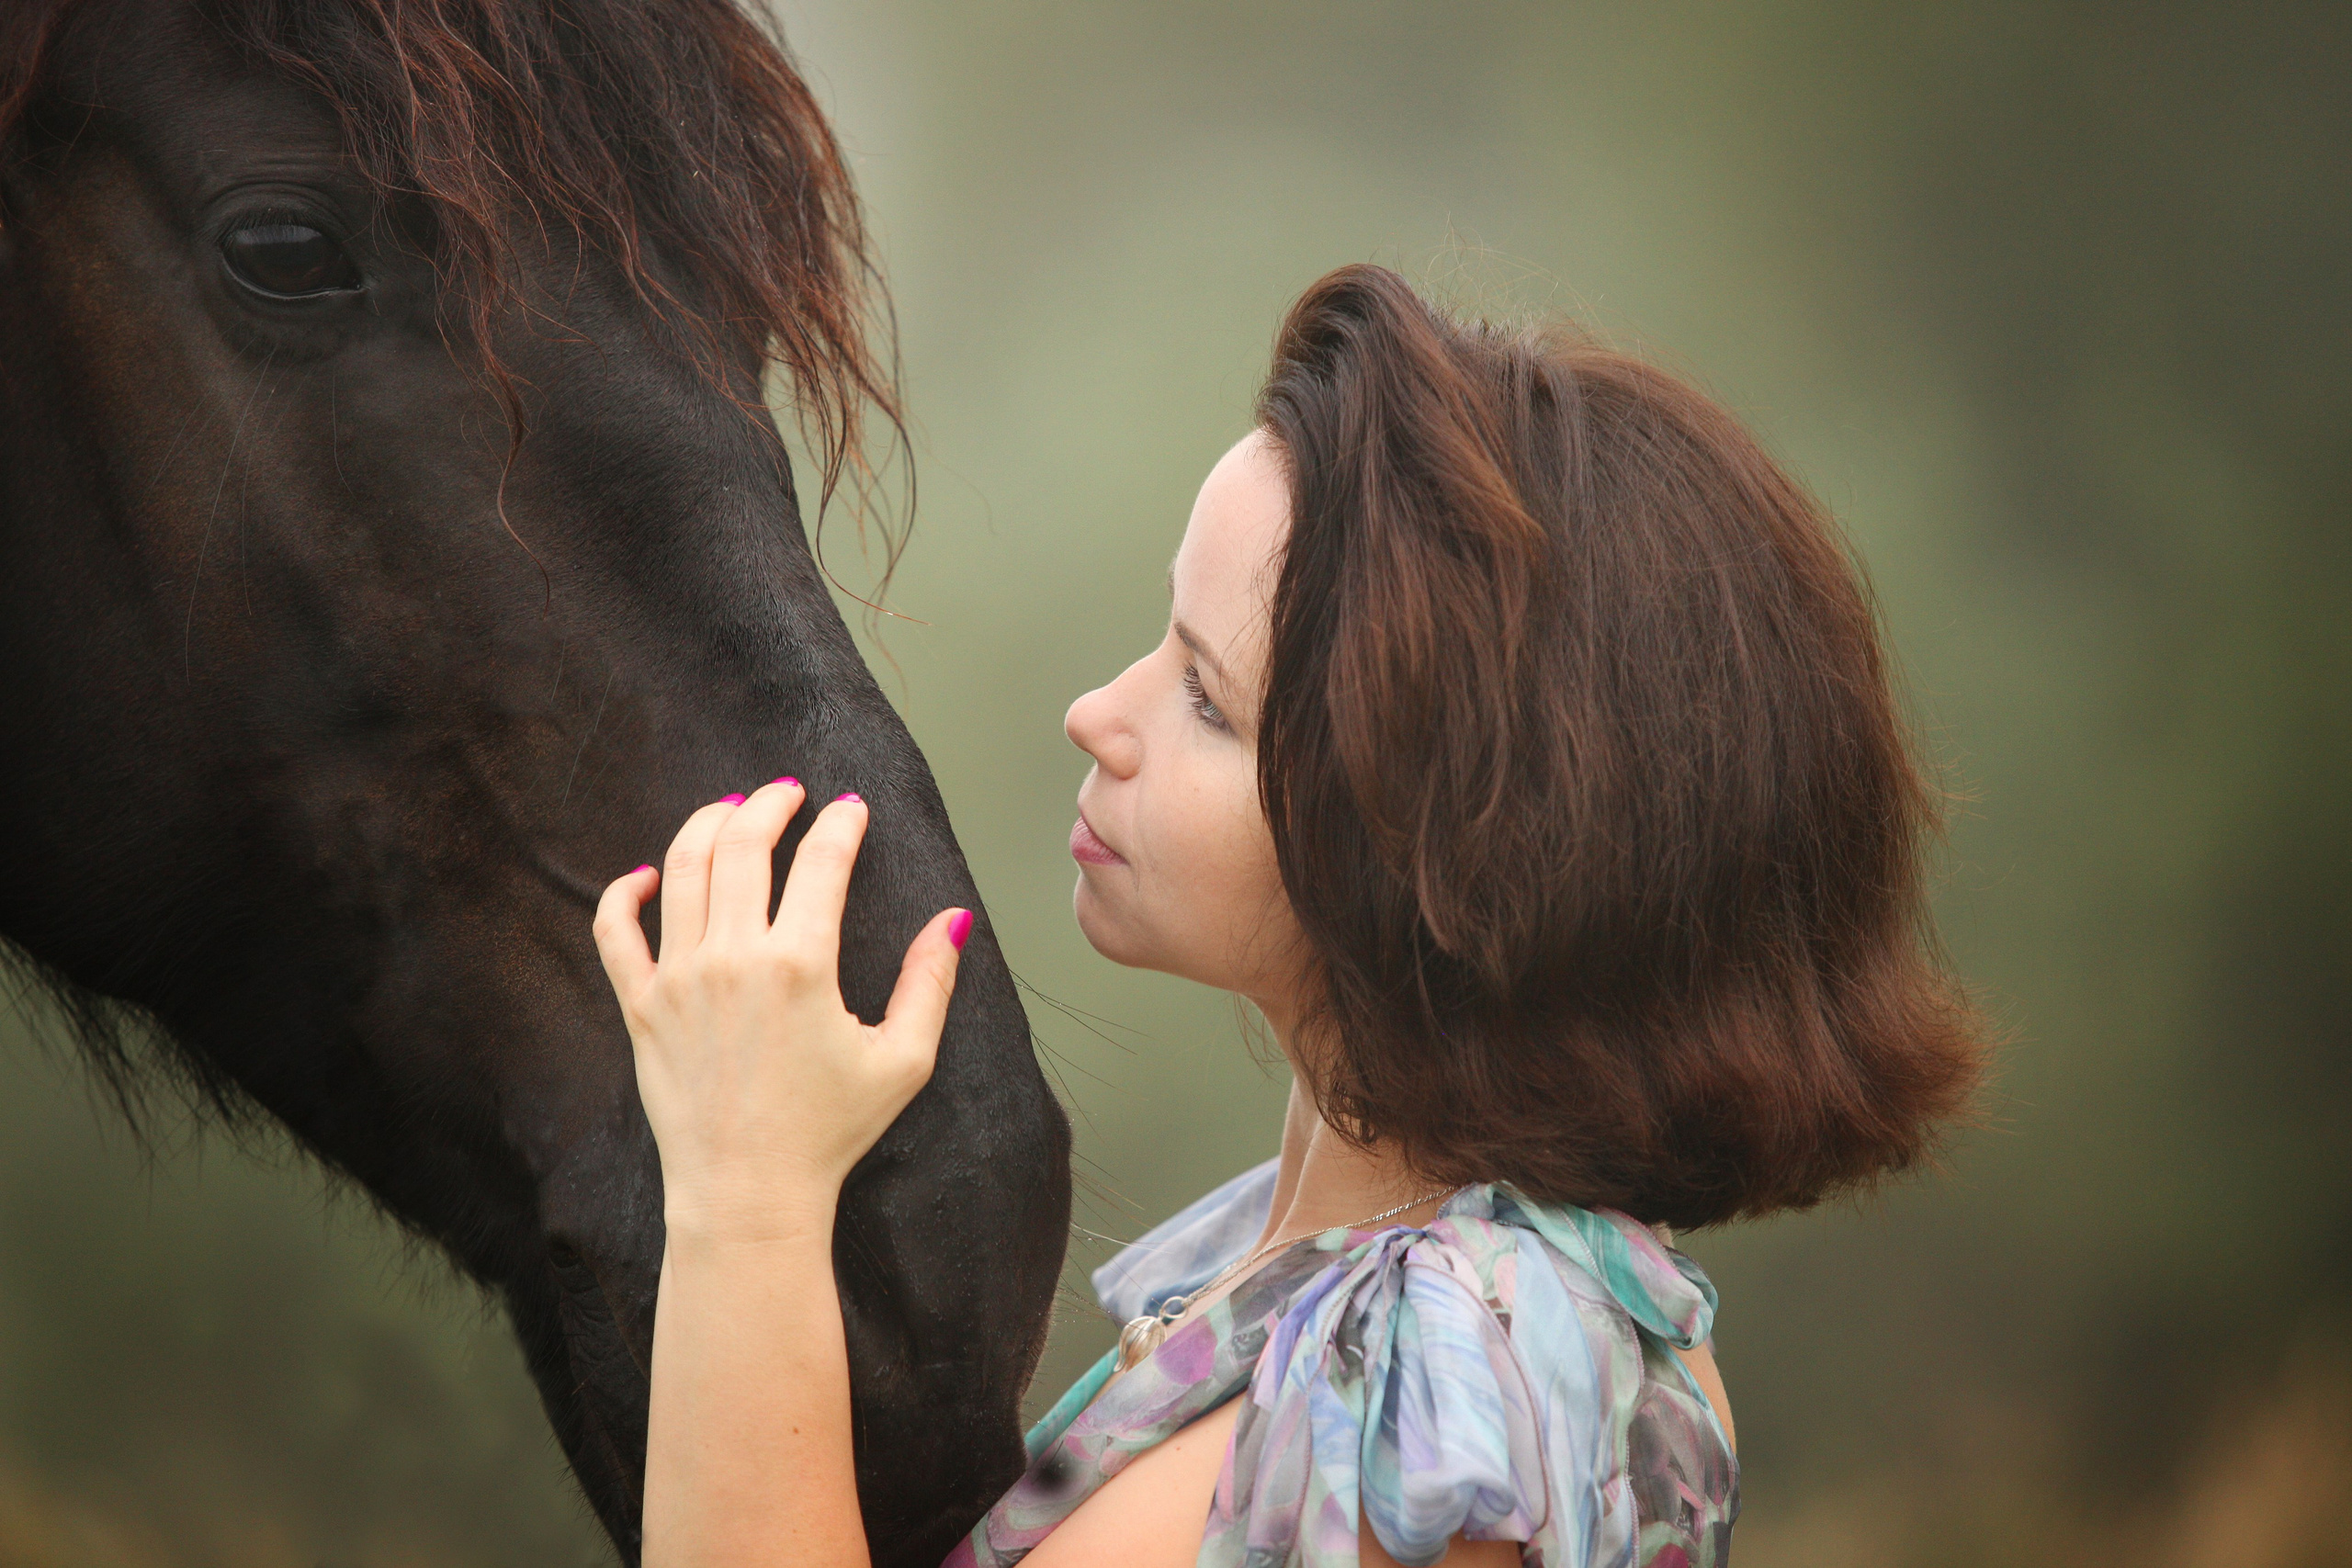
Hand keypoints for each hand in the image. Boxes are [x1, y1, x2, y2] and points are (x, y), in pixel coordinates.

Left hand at [592, 779, 970, 1239]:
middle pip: (742, 844)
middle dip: (770, 805)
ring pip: (682, 868)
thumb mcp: (902, 1060)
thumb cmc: (829, 1132)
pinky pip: (616, 929)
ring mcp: (679, 979)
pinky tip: (650, 875)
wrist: (747, 1193)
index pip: (821, 861)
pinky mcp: (641, 1006)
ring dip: (707, 825)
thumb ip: (930, 982)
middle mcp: (733, 959)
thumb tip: (952, 920)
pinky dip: (626, 891)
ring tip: (731, 811)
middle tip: (788, 794)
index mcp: (801, 965)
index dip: (840, 824)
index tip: (850, 809)